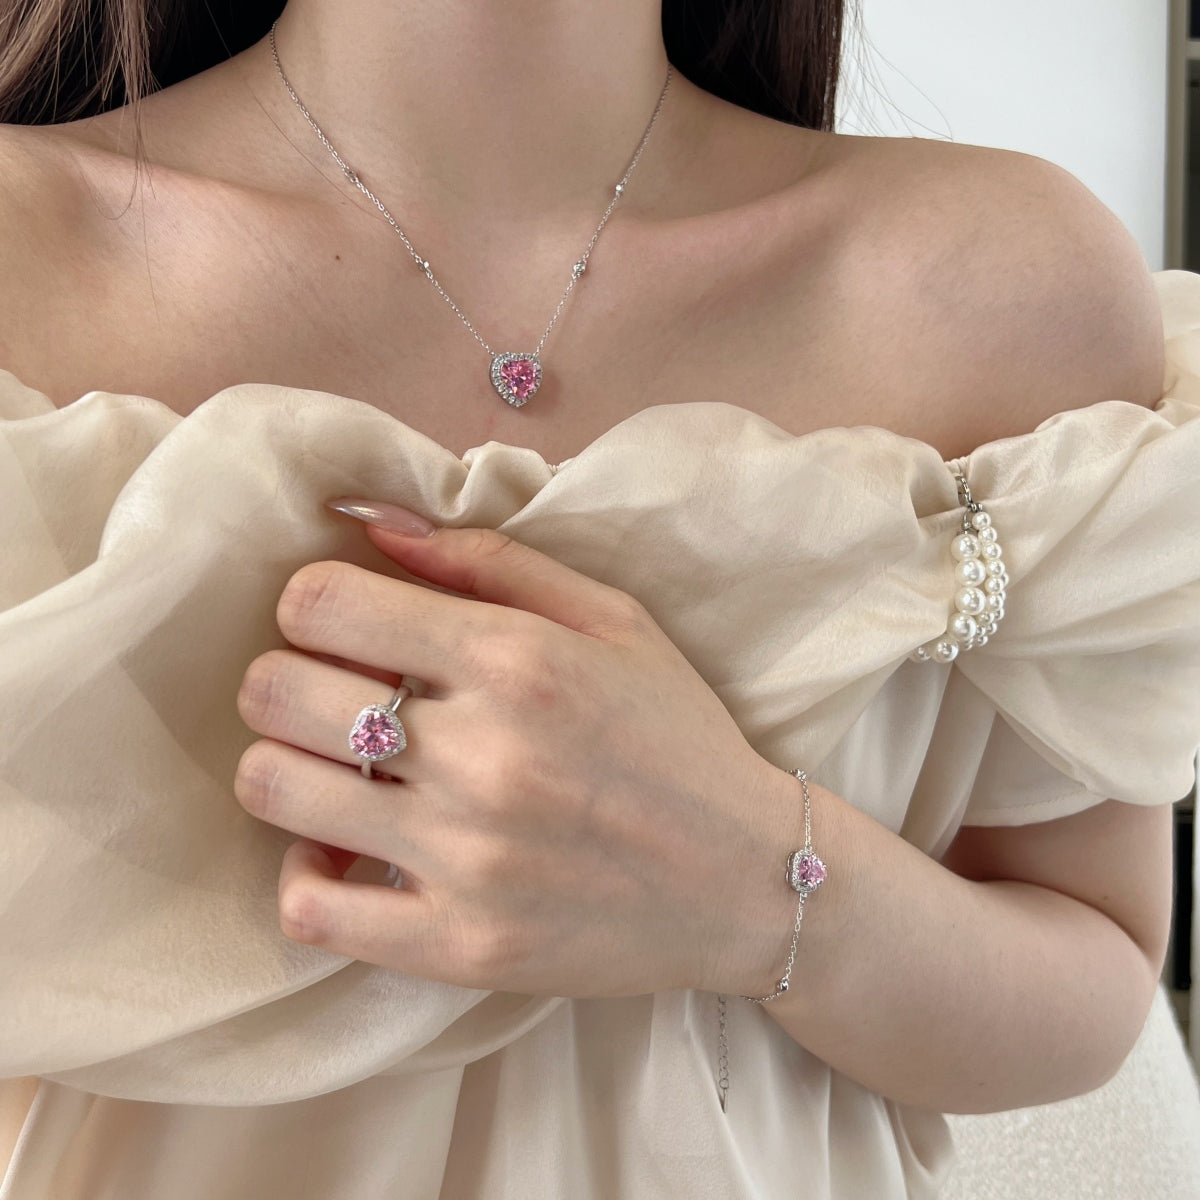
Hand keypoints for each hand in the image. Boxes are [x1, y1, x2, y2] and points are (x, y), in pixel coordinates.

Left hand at [234, 505, 795, 997]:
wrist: (744, 880)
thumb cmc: (677, 737)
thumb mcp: (613, 620)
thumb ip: (489, 558)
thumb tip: (373, 521)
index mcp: (515, 661)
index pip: (320, 602)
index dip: (312, 603)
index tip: (346, 625)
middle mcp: (481, 756)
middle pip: (273, 691)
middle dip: (288, 678)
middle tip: (336, 695)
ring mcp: (464, 859)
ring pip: (272, 788)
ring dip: (288, 765)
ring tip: (342, 770)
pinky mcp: (459, 945)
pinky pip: (309, 909)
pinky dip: (305, 874)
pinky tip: (347, 851)